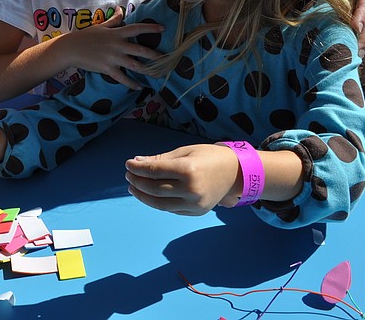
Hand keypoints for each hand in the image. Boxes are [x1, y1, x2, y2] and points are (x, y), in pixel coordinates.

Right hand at [61, 9, 163, 88]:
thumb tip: (120, 9)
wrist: (70, 49)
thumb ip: (114, 20)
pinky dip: (131, 83)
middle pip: (141, 50)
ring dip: (148, 70)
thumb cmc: (85, 36)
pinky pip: (122, 78)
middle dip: (155, 55)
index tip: (163, 28)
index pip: (137, 29)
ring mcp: (113, 58)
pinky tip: (139, 87)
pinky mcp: (107, 69)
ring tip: (157, 74)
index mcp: (117, 33)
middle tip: (166, 59)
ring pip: (135, 65)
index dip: (151, 28)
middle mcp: (118, 45)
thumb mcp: (100, 26)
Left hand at [125, 144, 239, 214]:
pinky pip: (171, 209)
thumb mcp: (185, 151)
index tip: (128, 164)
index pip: (154, 171)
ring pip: (160, 204)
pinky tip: (150, 194)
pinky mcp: (196, 212)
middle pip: (155, 189)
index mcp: (188, 170)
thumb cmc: (209, 157)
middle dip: (137, 182)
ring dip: (143, 196)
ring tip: (133, 187)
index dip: (138, 168)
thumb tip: (137, 161)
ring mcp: (195, 204)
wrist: (236, 173)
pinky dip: (157, 202)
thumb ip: (161, 159)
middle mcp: (191, 189)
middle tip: (128, 175)